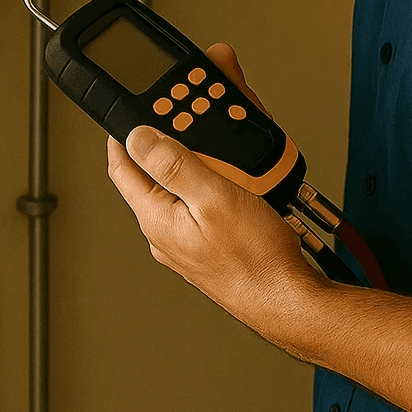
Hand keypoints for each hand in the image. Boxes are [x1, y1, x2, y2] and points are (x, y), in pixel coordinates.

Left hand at [106, 44, 324, 344]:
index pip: (122, 168)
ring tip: (216, 144)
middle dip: (164, 142)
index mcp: (156, 218)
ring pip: (178, 188)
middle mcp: (165, 232)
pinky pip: (199, 204)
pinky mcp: (208, 246)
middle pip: (151, 175)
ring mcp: (186, 242)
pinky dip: (210, 182)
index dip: (122, 135)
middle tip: (183, 118)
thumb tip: (138, 137)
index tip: (128, 111)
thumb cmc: (256, 260)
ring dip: (192, 161)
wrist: (289, 301)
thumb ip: (173, 165)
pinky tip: (234, 178)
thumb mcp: (214, 198)